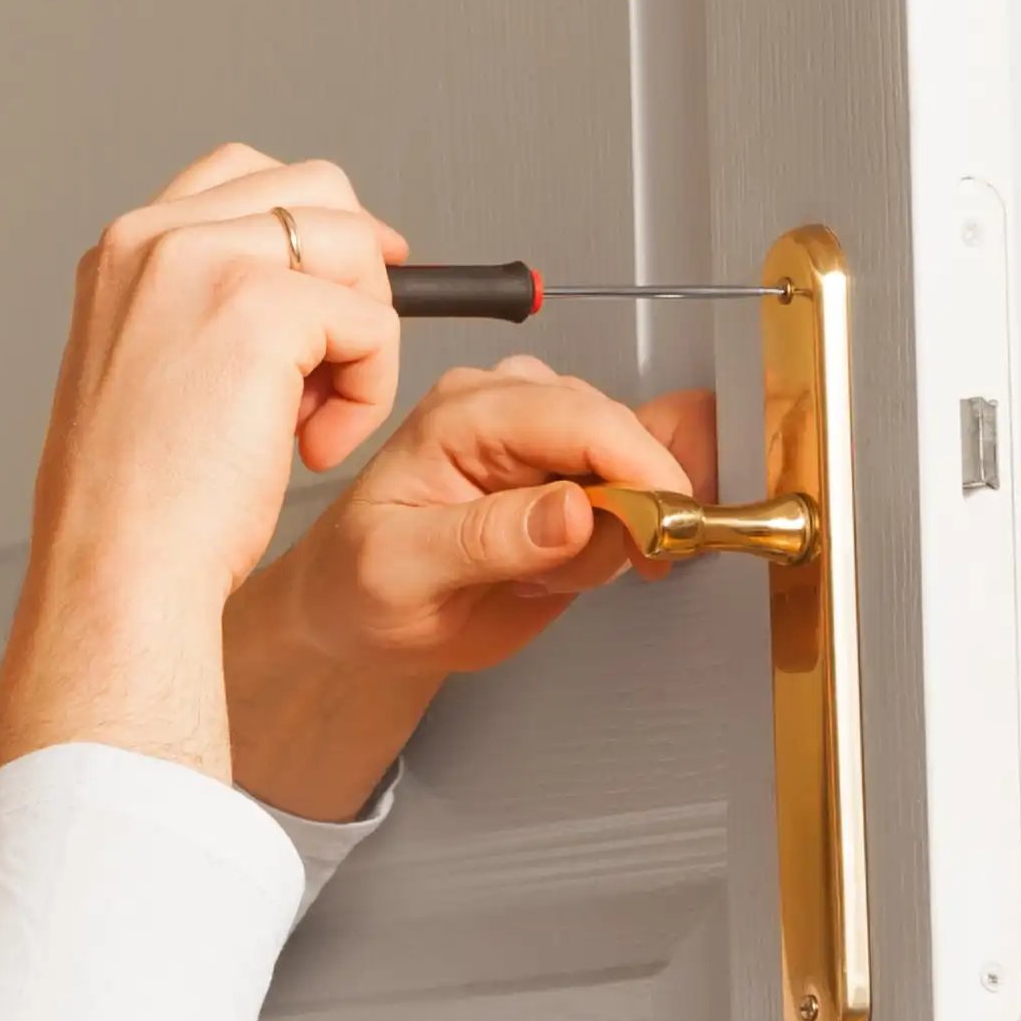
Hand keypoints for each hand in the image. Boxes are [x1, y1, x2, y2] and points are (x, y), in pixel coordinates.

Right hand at [0, 145, 406, 783]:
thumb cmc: (136, 505)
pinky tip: (314, 448)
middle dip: (354, 274)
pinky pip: (373, 323)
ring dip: (363, 338)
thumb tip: (314, 290)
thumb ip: (210, 311)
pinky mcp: (263, 308)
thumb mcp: (153, 373)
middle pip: (317, 189)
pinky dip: (368, 392)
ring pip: (356, 247)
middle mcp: (156, 237)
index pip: (244, 173)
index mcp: (125, 251)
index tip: (344, 291)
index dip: (315, 228)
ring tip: (313, 422)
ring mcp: (206, 260)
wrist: (118, 567)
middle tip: (340, 365)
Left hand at [214, 361, 710, 820]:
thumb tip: (573, 511)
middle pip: (620, 436)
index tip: (664, 527)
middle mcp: (509, 408)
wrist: (356, 611)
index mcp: (463, 413)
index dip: (639, 469)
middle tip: (565, 574)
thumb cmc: (358, 584)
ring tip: (536, 572)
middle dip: (621, 514)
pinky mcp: (568, 474)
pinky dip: (616, 541)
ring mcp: (543, 439)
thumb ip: (487, 539)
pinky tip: (559, 566)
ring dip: (610, 536)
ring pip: (634, 470)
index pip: (580, 419)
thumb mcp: (402, 571)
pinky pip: (632, 495)